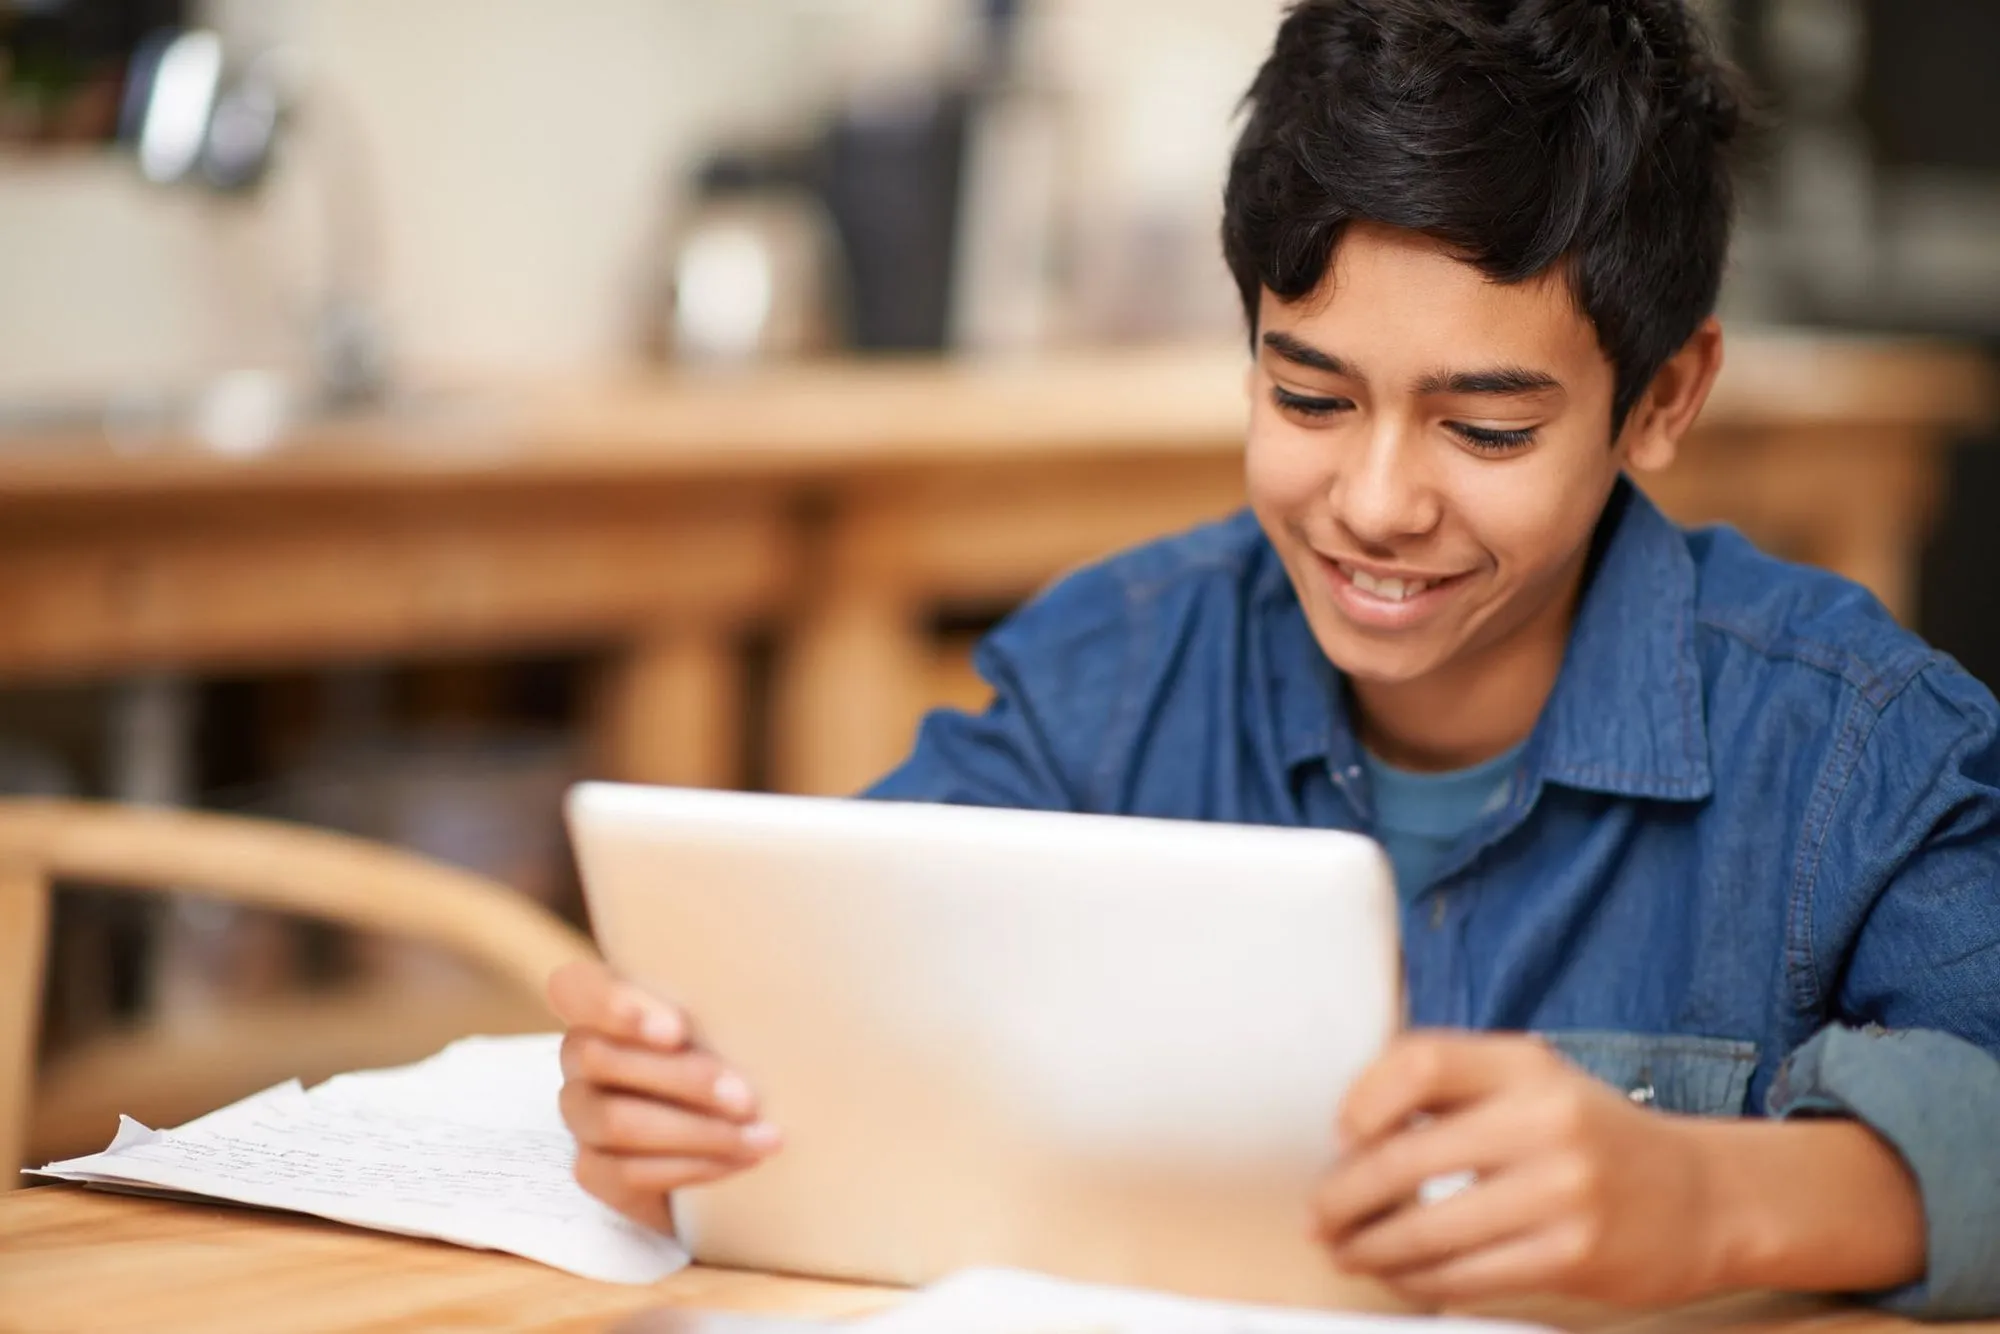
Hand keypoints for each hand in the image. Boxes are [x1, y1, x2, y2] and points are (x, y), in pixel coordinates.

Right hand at [548, 958, 781, 1233]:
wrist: (738, 1134)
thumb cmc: (738, 1052)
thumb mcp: (732, 1021)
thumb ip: (726, 1004)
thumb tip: (779, 999)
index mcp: (605, 1005)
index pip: (573, 987)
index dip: (613, 1005)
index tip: (676, 1031)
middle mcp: (582, 1056)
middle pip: (601, 1058)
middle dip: (683, 1079)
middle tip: (746, 1098)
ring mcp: (582, 1114)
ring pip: (617, 1121)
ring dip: (699, 1131)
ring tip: (762, 1136)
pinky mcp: (594, 1170)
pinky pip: (626, 1173)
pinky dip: (693, 1167)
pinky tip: (739, 1161)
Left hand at [1313, 1031, 1726, 1305]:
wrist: (1705, 1199)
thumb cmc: (1591, 1135)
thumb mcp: (1533, 1081)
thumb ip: (1454, 1085)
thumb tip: (1351, 1126)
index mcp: (1526, 1064)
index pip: (1418, 1062)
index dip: (1362, 1099)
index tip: (1342, 1135)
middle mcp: (1545, 1121)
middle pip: (1405, 1157)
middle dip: (1343, 1195)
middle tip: (1318, 1215)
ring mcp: (1562, 1192)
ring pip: (1427, 1229)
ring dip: (1369, 1248)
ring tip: (1344, 1251)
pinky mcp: (1572, 1257)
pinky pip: (1466, 1276)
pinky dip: (1417, 1281)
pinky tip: (1398, 1277)